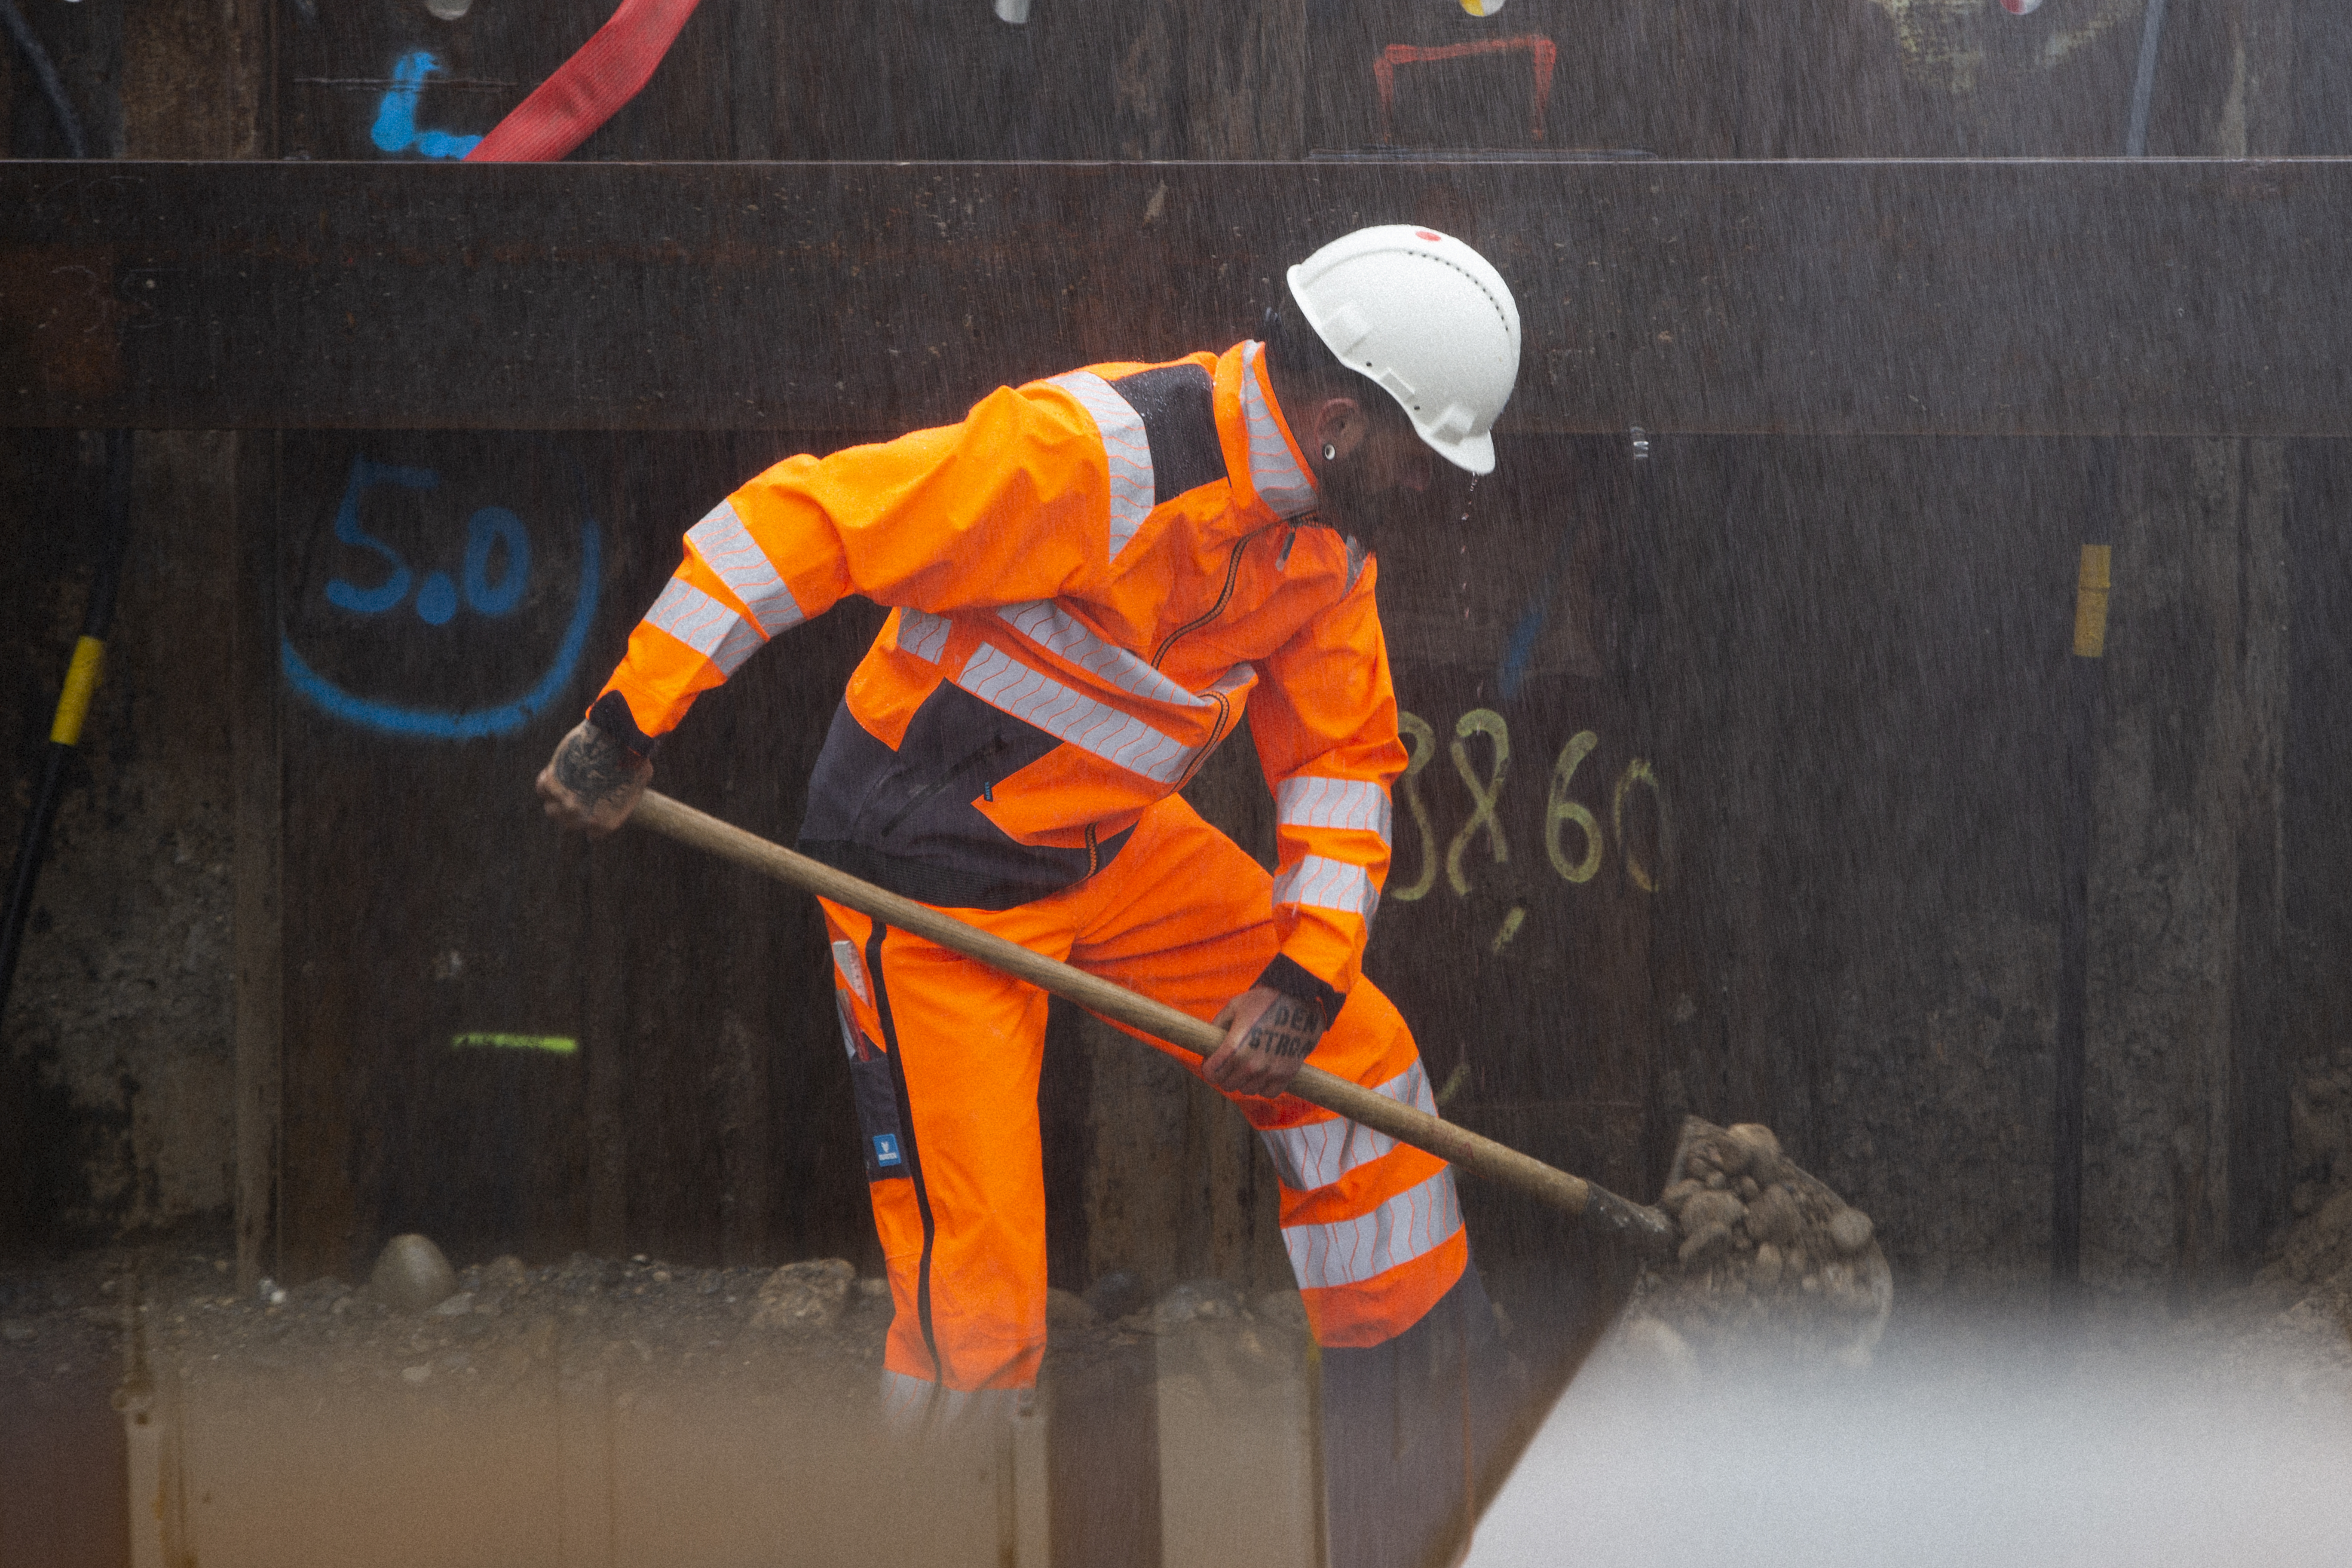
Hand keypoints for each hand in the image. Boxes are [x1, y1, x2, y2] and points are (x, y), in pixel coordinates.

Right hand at [535, 719, 651, 836]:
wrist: (618, 741)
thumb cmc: (635, 758)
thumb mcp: (640, 781)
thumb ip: (629, 792)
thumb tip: (624, 787)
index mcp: (607, 823)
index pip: (593, 834)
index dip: (591, 821)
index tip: (591, 812)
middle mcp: (584, 818)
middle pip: (568, 823)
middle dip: (571, 812)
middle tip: (574, 796)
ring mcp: (566, 802)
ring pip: (551, 810)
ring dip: (555, 800)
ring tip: (562, 785)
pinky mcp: (553, 783)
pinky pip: (542, 788)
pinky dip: (545, 781)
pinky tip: (553, 771)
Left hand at [1202, 984, 1324, 1098]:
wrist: (1301, 1001)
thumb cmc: (1265, 1000)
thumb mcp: (1235, 1006)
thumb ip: (1218, 1025)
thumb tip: (1208, 1042)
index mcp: (1234, 1047)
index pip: (1211, 1073)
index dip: (1208, 1068)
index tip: (1212, 1062)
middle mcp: (1251, 1064)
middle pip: (1227, 1085)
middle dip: (1224, 1075)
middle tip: (1229, 1063)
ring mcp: (1270, 1071)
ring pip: (1247, 1090)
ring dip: (1244, 1081)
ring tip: (1248, 1065)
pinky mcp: (1287, 1074)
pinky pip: (1268, 1093)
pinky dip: (1264, 1086)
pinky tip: (1264, 1072)